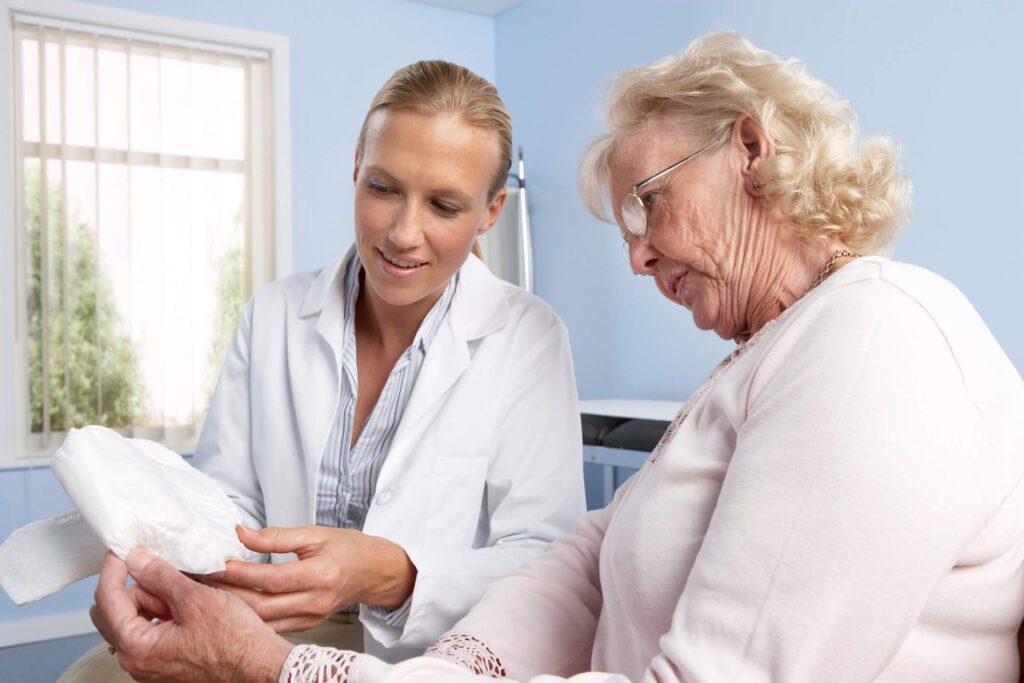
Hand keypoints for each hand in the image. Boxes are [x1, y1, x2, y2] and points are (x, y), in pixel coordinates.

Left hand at [90, 550, 292, 681]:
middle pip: (114, 610)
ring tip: (184, 592)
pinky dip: (162, 611)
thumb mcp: (195, 599)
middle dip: (134, 586)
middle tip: (162, 572)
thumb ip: (160, 576)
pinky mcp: (165, 660)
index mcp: (137, 648)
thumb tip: (136, 560)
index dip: (115, 568)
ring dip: (151, 598)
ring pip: (133, 618)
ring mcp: (150, 662)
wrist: (259, 665)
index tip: (125, 550)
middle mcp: (137, 660)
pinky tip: (186, 604)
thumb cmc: (235, 642)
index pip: (107, 599)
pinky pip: (151, 629)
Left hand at [207, 525, 416, 632]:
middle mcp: (316, 602)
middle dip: (229, 594)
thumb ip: (276, 536)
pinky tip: (231, 605)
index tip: (217, 563)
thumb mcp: (315, 533)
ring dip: (233, 608)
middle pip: (263, 606)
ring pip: (263, 621)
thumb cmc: (347, 549)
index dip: (242, 573)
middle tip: (203, 579)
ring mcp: (312, 618)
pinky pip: (271, 626)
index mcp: (321, 575)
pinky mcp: (307, 626)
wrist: (373, 572)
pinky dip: (248, 617)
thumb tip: (241, 534)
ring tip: (210, 592)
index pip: (273, 578)